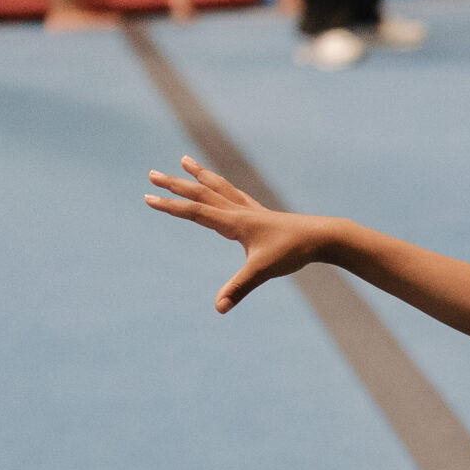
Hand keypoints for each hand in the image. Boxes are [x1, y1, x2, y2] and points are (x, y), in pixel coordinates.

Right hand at [144, 156, 335, 311]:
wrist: (322, 237)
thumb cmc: (292, 252)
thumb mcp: (263, 272)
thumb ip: (239, 289)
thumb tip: (219, 308)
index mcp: (234, 222)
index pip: (195, 212)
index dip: (170, 206)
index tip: (147, 198)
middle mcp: (239, 211)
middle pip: (201, 193)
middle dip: (175, 185)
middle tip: (151, 174)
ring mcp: (250, 209)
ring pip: (218, 187)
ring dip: (199, 175)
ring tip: (184, 160)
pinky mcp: (261, 213)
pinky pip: (234, 193)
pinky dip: (221, 186)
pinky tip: (219, 185)